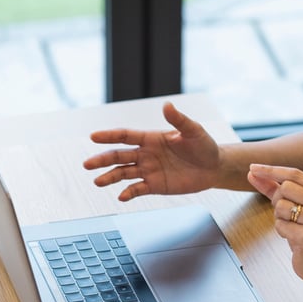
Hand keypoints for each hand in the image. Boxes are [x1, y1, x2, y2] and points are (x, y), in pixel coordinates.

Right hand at [83, 102, 220, 200]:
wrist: (214, 167)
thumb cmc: (204, 145)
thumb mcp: (193, 130)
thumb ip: (178, 120)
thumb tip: (167, 105)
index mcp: (152, 138)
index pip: (126, 135)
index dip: (110, 136)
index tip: (94, 136)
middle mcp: (146, 154)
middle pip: (119, 156)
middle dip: (103, 160)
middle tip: (87, 164)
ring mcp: (149, 170)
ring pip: (124, 173)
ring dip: (110, 177)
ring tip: (98, 181)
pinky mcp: (155, 185)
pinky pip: (138, 189)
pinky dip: (129, 192)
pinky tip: (121, 196)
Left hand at [246, 163, 302, 283]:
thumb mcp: (294, 207)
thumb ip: (274, 189)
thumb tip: (252, 173)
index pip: (295, 174)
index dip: (271, 170)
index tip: (252, 167)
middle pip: (286, 188)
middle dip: (277, 200)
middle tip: (286, 215)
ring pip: (281, 206)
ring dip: (279, 218)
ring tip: (293, 228)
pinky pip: (281, 225)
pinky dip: (282, 231)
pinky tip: (294, 238)